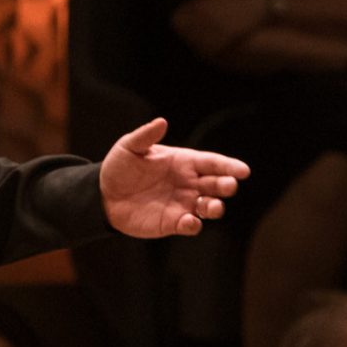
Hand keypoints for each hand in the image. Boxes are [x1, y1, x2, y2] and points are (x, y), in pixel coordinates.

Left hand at [100, 117, 248, 237]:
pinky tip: (189, 222)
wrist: (104, 196)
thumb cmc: (119, 168)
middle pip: (216, 184)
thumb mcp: (129, 148)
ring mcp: (182, 204)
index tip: (243, 171)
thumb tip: (162, 121)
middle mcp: (188, 183)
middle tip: (229, 186)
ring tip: (214, 207)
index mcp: (183, 162)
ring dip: (215, 207)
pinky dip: (194, 225)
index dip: (228, 166)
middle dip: (226, 186)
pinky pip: (190, 225)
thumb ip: (145, 136)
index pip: (212, 163)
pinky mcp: (172, 223)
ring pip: (208, 207)